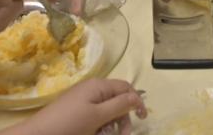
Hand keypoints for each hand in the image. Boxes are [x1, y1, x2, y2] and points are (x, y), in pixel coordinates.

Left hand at [4, 79, 145, 134]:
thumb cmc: (69, 124)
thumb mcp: (98, 116)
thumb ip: (119, 105)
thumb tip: (137, 97)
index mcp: (99, 86)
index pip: (126, 87)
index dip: (136, 101)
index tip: (143, 118)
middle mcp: (92, 90)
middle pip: (117, 100)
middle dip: (122, 118)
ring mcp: (83, 101)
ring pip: (107, 111)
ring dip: (111, 125)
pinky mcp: (76, 112)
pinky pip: (95, 117)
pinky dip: (99, 127)